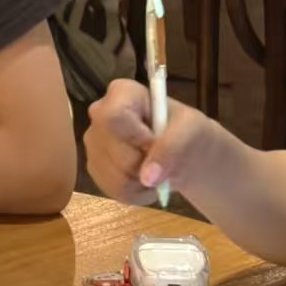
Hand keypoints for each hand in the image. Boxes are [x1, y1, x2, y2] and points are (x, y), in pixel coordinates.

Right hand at [84, 78, 209, 205]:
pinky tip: (146, 181)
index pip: (113, 117)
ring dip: (142, 181)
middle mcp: (99, 113)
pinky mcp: (95, 168)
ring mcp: (94, 143)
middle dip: (142, 162)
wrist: (186, 156)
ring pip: (113, 175)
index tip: (154, 142)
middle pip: (114, 150)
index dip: (136, 137)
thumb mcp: (192, 130)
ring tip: (156, 170)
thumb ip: (173, 146)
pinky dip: (137, 193)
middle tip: (160, 157)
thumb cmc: (188, 133)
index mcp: (122, 93)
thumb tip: (147, 178)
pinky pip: (113, 191)